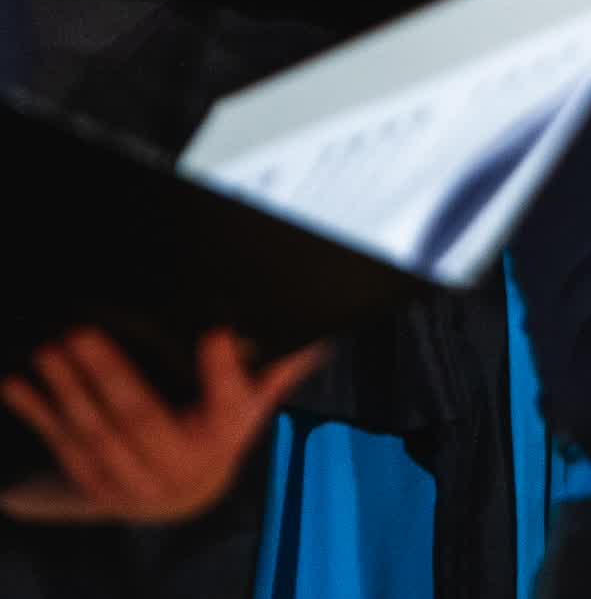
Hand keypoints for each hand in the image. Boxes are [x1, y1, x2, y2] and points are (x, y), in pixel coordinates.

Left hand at [0, 329, 320, 525]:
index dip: (221, 368)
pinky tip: (18, 386)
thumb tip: (321, 331)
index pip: (229, 400)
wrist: (183, 498)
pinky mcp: (93, 487)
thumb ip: (278, 366)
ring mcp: (131, 482)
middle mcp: (180, 465)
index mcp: (225, 434)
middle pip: (141, 418)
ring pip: (96, 435)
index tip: (214, 331)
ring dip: (67, 392)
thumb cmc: (218, 431)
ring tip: (50, 350)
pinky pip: (62, 449)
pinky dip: (38, 416)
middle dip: (108, 376)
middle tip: (81, 333)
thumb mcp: (252, 402)